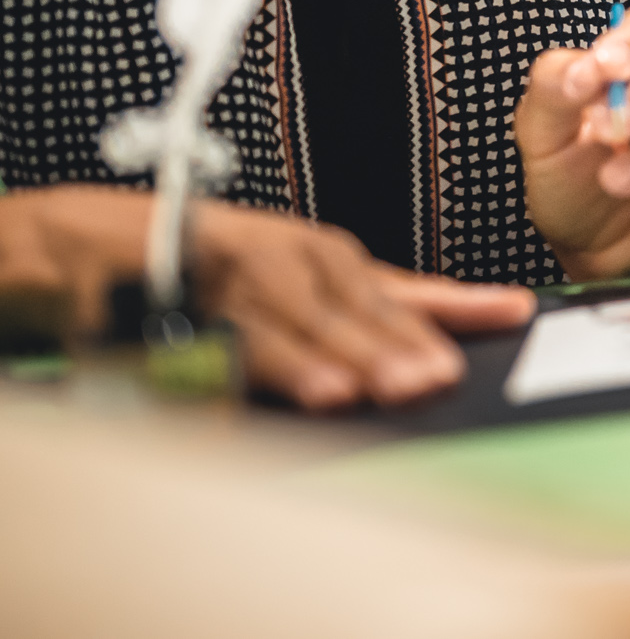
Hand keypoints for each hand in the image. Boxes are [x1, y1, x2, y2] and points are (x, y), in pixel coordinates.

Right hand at [0, 186, 530, 410]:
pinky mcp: (168, 305)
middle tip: (428, 378)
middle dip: (388, 345)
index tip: (509, 315)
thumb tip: (480, 323)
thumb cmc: (231, 268)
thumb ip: (395, 306)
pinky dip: (224, 367)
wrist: (108, 242)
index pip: (404, 288)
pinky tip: (246, 399)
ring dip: (314, 358)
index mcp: (330, 261)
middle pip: (348, 309)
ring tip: (349, 391)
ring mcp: (228, 282)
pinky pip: (203, 342)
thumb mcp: (321, 281)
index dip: (457, 305)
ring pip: (280, 325)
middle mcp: (287, 264)